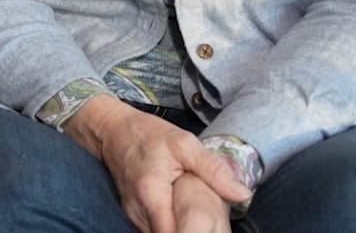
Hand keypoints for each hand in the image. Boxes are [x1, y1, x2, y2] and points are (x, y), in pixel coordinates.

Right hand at [63, 96, 249, 232]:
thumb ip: (213, 169)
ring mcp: (132, 215)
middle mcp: (138, 210)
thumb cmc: (148, 135)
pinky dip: (169, 229)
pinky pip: (152, 232)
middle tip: (209, 225)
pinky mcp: (132, 216)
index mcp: (152, 193)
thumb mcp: (185, 143)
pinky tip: (182, 218)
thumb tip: (242, 194)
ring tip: (198, 222)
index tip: (208, 230)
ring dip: (180, 232)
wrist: (113, 131)